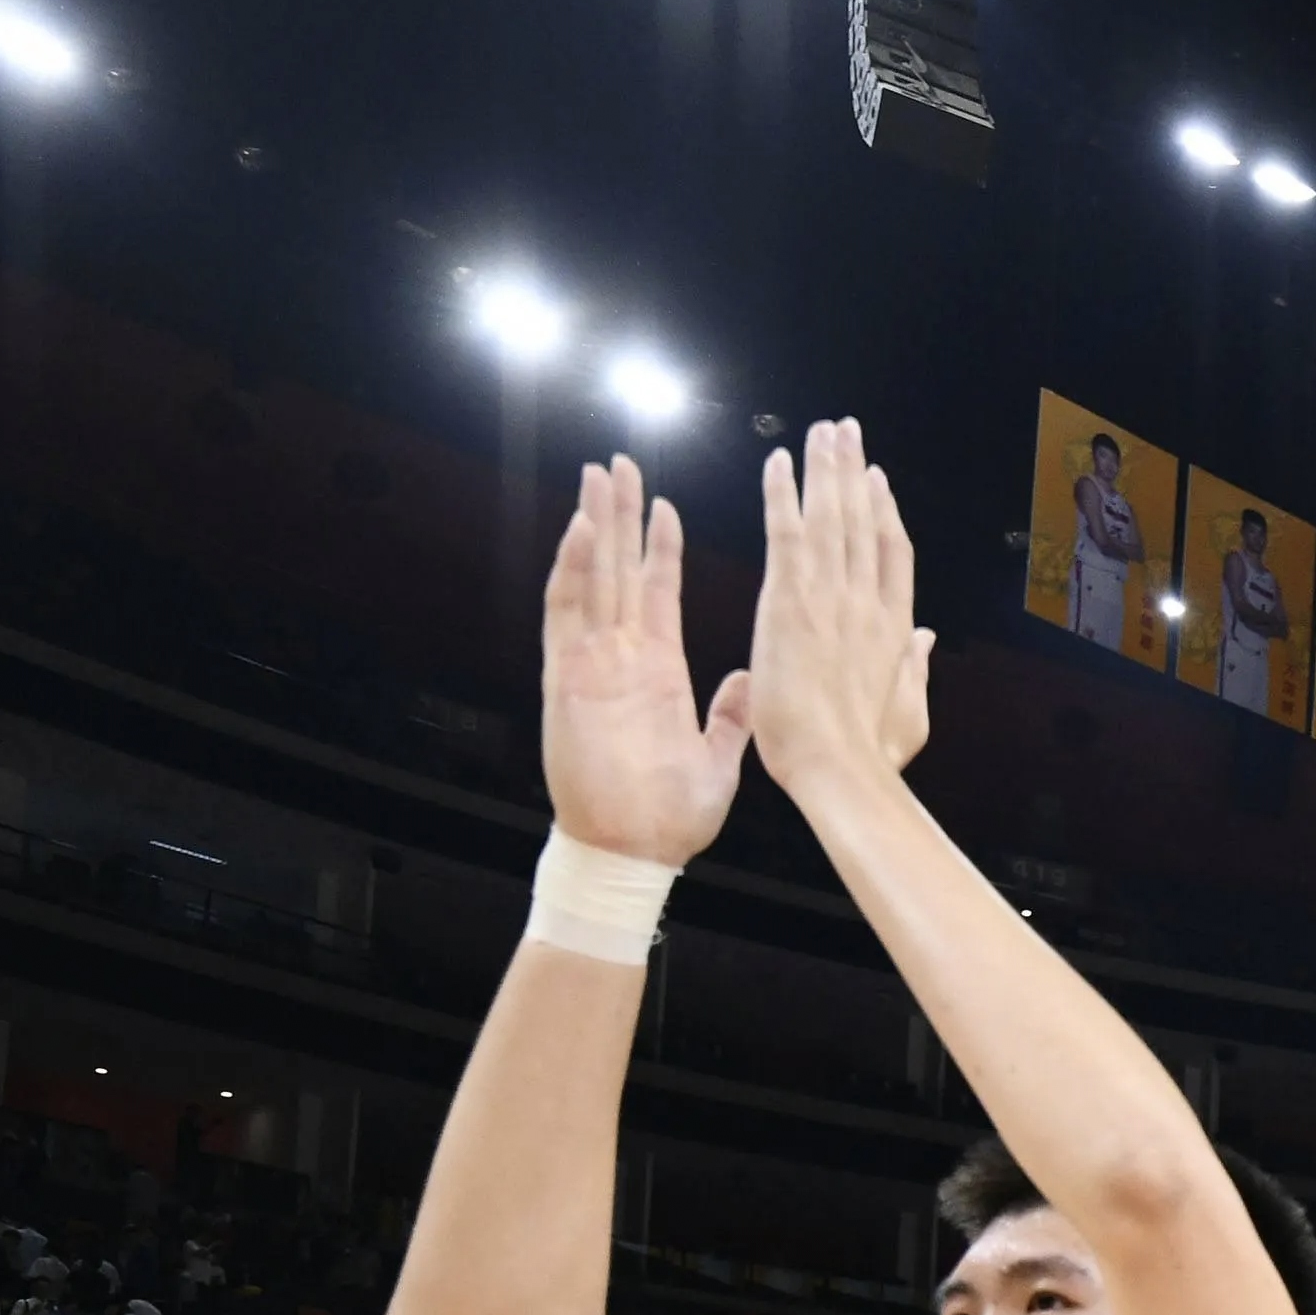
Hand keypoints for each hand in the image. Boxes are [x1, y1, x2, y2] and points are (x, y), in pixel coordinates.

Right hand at [536, 459, 754, 866]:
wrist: (637, 851)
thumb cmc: (672, 814)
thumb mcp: (718, 756)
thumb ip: (730, 715)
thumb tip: (749, 679)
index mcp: (657, 670)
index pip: (658, 592)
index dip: (660, 548)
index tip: (664, 504)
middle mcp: (621, 657)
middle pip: (619, 570)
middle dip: (619, 515)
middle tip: (620, 463)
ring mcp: (591, 663)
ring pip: (590, 577)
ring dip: (593, 525)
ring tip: (598, 475)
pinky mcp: (566, 678)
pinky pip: (566, 614)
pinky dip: (570, 570)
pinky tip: (579, 529)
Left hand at [729, 423, 939, 800]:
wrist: (838, 766)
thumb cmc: (870, 755)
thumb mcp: (909, 713)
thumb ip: (914, 669)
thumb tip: (925, 638)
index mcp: (893, 628)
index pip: (890, 554)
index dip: (884, 512)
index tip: (877, 480)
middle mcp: (866, 601)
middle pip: (862, 520)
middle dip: (854, 472)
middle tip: (846, 432)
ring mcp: (831, 595)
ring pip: (829, 515)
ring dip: (825, 468)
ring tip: (822, 431)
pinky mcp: (790, 598)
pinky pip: (786, 531)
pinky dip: (783, 493)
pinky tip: (778, 460)